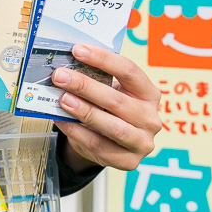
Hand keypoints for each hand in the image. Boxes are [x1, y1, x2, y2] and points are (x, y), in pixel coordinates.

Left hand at [52, 44, 161, 171]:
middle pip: (117, 99)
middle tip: (60, 77)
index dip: (103, 59)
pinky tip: (62, 121)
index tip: (77, 50)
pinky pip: (99, 146)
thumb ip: (95, 79)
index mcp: (149, 93)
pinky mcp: (129, 161)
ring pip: (112, 126)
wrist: (112, 142)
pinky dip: (77, 132)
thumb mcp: (109, 91)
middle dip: (85, 86)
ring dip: (84, 111)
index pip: (129, 71)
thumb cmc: (109, 109)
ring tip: (62, 99)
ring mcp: (142, 142)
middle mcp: (150, 118)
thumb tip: (66, 66)